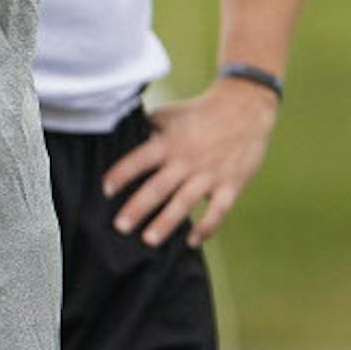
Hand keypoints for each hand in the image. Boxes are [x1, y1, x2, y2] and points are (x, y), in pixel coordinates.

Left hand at [103, 79, 276, 246]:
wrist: (245, 108)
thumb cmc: (199, 112)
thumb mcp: (168, 115)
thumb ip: (145, 129)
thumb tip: (117, 134)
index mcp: (168, 144)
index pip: (138, 161)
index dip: (120, 175)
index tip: (105, 190)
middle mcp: (186, 161)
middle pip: (158, 188)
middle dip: (138, 208)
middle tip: (120, 227)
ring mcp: (210, 174)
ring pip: (184, 203)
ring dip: (166, 223)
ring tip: (149, 240)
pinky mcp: (231, 184)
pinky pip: (218, 210)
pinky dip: (206, 227)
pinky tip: (192, 241)